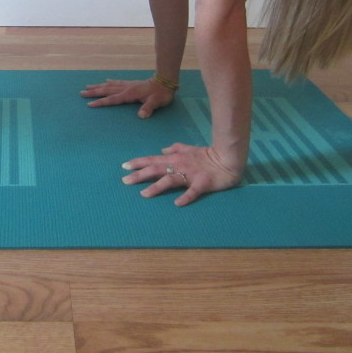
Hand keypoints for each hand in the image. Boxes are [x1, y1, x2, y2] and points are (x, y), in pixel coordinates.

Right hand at [81, 78, 173, 118]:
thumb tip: (141, 116)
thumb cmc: (161, 94)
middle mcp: (126, 88)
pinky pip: (117, 82)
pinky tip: (105, 81)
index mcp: (129, 94)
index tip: (90, 104)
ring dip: (98, 86)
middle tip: (82, 93)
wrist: (165, 82)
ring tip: (88, 86)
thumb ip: (148, 108)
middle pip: (107, 90)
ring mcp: (128, 85)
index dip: (101, 102)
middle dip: (94, 92)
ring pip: (110, 85)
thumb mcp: (156, 102)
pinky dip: (109, 82)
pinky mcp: (131, 84)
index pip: (112, 99)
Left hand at [121, 142, 243, 206]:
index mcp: (175, 158)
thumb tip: (161, 151)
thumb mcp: (189, 148)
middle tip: (125, 180)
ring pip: (170, 180)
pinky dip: (185, 197)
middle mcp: (179, 165)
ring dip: (156, 187)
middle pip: (156, 170)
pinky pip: (193, 191)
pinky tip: (177, 204)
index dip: (138, 163)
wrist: (227, 159)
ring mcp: (190, 174)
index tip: (124, 166)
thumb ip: (175, 148)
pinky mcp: (202, 183)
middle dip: (139, 174)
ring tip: (143, 194)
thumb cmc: (207, 155)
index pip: (152, 160)